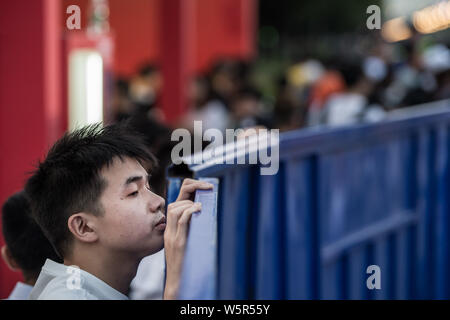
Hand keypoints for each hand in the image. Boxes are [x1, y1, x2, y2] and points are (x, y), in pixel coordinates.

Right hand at [163, 179, 212, 298]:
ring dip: (190, 202)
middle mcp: (169, 230)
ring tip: (201, 205)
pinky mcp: (177, 242)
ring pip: (175, 208)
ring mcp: (172, 236)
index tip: (204, 187)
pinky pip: (180, 220)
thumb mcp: (188, 242)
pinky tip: (199, 208)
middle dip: (192, 188)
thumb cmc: (185, 263)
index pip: (175, 203)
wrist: (177, 281)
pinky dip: (189, 211)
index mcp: (171, 229)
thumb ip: (192, 229)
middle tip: (208, 186)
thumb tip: (205, 216)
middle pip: (174, 202)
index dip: (188, 190)